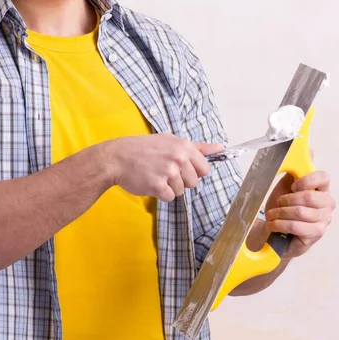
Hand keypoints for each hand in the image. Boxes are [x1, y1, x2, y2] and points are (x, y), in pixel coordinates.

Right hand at [102, 134, 223, 201]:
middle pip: (194, 182)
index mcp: (184, 146)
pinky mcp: (158, 186)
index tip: (180, 167)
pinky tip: (150, 182)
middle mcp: (178, 158)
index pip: (205, 169)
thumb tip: (221, 148)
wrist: (117, 157)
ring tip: (155, 174)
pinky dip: (160, 194)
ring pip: (181, 191)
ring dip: (169, 187)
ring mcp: (168, 172)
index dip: (193, 171)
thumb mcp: (170, 141)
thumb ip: (197, 147)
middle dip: (181, 180)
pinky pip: (169, 197)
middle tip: (163, 170)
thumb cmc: (144, 148)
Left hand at [264, 169, 334, 259]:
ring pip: (300, 212)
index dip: (307, 180)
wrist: (275, 228)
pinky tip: (272, 224)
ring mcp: (324, 220)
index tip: (293, 185)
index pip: (324, 177)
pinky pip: (296, 226)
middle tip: (278, 202)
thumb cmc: (283, 205)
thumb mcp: (286, 184)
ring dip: (280, 213)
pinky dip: (279, 224)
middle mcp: (327, 204)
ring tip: (272, 214)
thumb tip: (308, 149)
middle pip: (310, 197)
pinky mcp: (316, 234)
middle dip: (288, 199)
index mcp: (322, 188)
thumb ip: (296, 168)